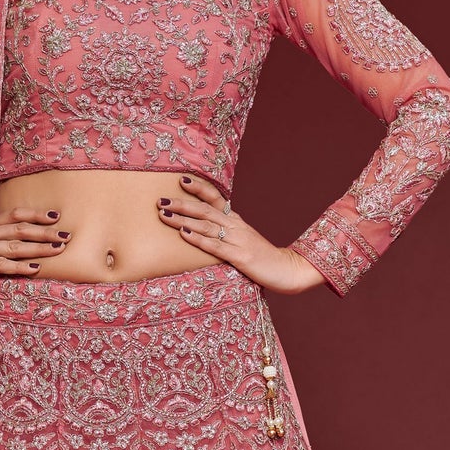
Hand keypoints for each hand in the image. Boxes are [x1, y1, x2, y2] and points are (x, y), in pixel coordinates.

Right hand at [0, 206, 70, 275]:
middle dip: (45, 233)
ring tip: (58, 248)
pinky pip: (3, 266)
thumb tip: (38, 229)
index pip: (17, 215)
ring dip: (39, 248)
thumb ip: (7, 231)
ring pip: (16, 248)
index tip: (56, 216)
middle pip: (21, 230)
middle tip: (66, 235)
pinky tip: (36, 268)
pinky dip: (19, 266)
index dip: (36, 215)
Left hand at [157, 174, 326, 295]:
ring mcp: (238, 241)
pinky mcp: (240, 257)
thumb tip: (204, 231)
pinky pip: (215, 246)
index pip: (215, 198)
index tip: (180, 180)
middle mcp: (236, 226)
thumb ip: (226, 235)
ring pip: (206, 225)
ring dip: (183, 219)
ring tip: (164, 215)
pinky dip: (198, 239)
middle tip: (160, 200)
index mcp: (236, 221)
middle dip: (181, 204)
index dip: (198, 188)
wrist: (289, 269)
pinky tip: (184, 233)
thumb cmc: (263, 258)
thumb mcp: (243, 241)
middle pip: (205, 209)